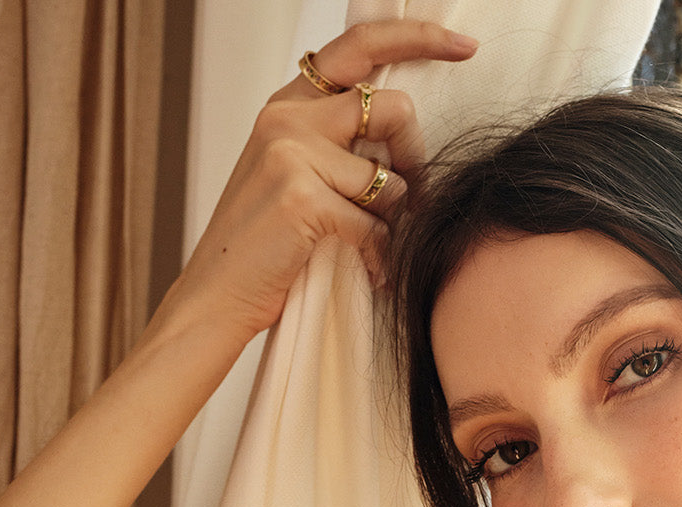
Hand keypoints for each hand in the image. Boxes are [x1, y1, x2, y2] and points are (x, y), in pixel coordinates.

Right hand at [167, 20, 476, 345]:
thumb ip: (340, 146)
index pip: (360, 44)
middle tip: (410, 198)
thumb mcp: (296, 176)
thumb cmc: (265, 245)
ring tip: (371, 244)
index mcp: (290, 104)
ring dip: (392, 219)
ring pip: (389, 176)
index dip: (417, 37)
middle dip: (415, 159)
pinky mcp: (301, 197)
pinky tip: (370, 272)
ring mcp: (291, 153)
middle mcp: (288, 117)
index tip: (465, 47)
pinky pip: (375, 226)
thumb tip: (408, 147)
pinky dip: (380, 258)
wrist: (217, 294)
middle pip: (392, 109)